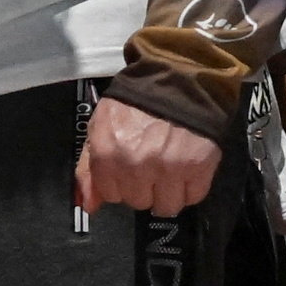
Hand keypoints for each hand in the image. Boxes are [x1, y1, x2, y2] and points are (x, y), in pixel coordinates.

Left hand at [76, 95, 226, 213]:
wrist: (177, 78)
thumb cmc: (137, 102)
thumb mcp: (100, 127)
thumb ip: (88, 169)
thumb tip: (87, 206)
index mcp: (108, 154)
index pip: (111, 195)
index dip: (120, 183)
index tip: (128, 168)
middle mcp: (136, 165)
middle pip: (139, 202)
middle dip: (143, 186)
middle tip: (150, 162)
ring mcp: (168, 168)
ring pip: (166, 206)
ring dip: (168, 192)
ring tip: (169, 167)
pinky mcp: (198, 167)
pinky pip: (192, 197)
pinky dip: (191, 187)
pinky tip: (186, 167)